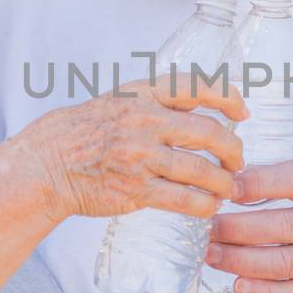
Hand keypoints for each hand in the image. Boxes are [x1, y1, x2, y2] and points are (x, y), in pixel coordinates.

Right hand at [16, 78, 247, 222]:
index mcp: (143, 93)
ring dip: (224, 183)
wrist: (49, 163)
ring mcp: (141, 156)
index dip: (229, 96)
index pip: (197, 86)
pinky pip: (183, 199)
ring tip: (228, 189)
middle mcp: (145, 121)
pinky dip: (204, 205)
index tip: (243, 111)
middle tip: (238, 162)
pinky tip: (209, 207)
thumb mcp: (119, 100)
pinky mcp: (137, 189)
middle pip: (209, 133)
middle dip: (234, 150)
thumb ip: (157, 101)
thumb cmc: (86, 131)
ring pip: (202, 170)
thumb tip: (202, 107)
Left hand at [205, 161, 292, 292]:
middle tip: (209, 229)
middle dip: (238, 228)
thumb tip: (229, 179)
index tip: (227, 188)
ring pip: (284, 262)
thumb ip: (284, 179)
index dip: (260, 183)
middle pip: (284, 226)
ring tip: (213, 255)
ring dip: (241, 260)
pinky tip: (239, 285)